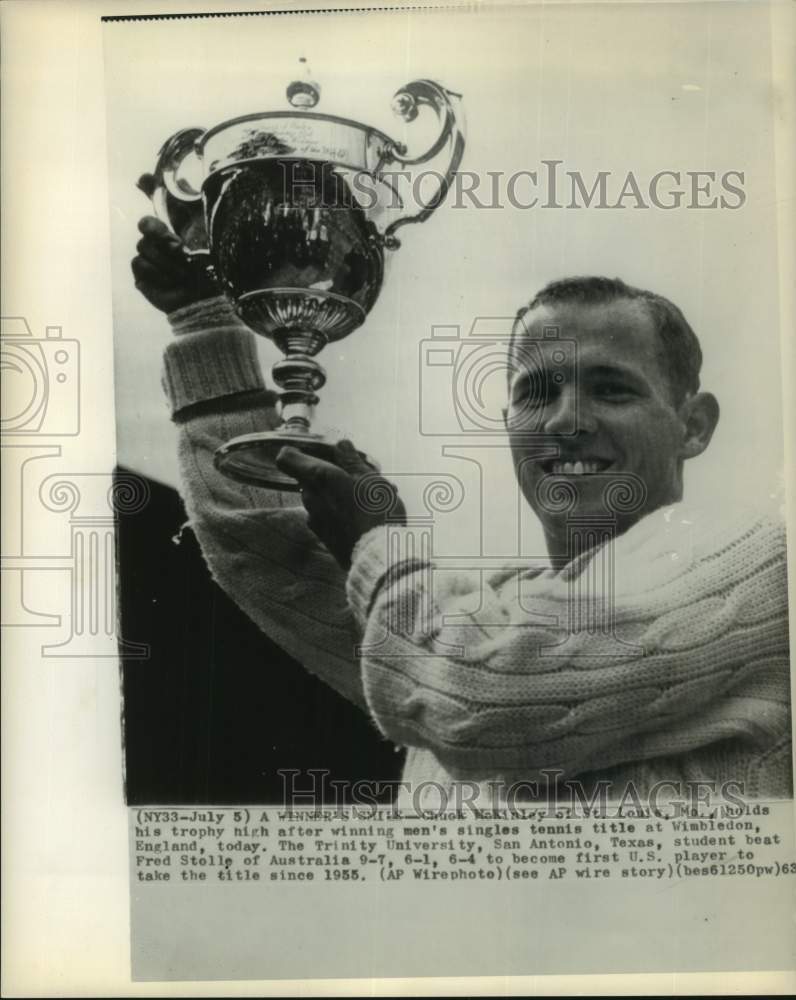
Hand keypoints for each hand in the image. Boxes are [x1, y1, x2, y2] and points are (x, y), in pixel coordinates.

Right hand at [131, 174, 216, 312]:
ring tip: (185, 272)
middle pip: (145, 223)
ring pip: (143, 245)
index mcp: (180, 225)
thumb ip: (190, 206)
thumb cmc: (214, 267)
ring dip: (167, 260)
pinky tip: (173, 282)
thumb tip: (175, 180)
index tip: (143, 180)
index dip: (149, 187)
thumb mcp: (207, 232)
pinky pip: (139, 263)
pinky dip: (158, 273)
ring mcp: (151, 258)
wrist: (209, 301)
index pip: (158, 199)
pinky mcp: (143, 276)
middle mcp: (163, 240)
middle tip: (177, 245)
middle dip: (159, 232)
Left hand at [276, 440, 405, 568]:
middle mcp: (310, 498)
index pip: (287, 457)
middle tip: (360, 473)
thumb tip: (340, 446)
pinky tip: (367, 514)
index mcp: (318, 477)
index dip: (298, 450)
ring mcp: (315, 519)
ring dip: (341, 492)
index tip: (317, 450)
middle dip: (332, 472)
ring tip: (372, 496)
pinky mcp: (324, 536)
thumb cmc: (374, 514)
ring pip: (323, 497)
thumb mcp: (368, 477)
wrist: (376, 555)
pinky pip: (329, 515)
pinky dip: (343, 510)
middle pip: (310, 477)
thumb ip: (351, 459)